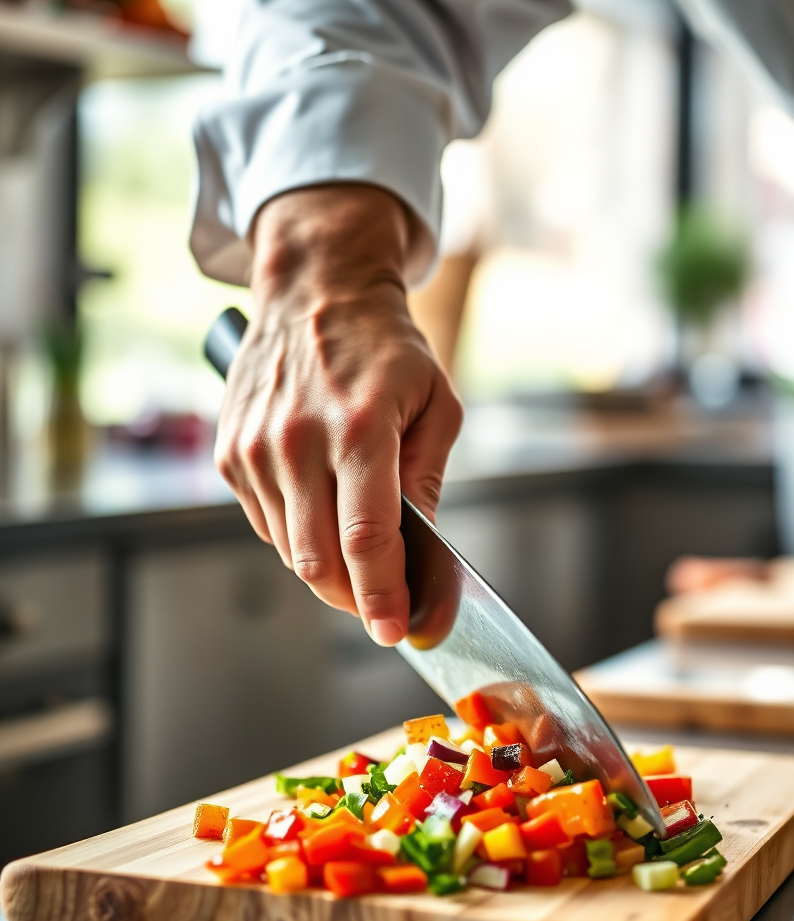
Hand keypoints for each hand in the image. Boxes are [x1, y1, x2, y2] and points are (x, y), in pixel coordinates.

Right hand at [214, 184, 462, 645]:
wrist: (315, 292)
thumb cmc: (385, 349)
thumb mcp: (436, 404)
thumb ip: (428, 477)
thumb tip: (423, 545)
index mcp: (360, 430)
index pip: (367, 539)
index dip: (382, 595)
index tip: (395, 628)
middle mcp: (298, 442)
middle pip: (319, 562)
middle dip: (355, 600)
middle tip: (381, 607)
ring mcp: (255, 449)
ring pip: (290, 552)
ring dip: (328, 571)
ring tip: (359, 556)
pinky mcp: (231, 453)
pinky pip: (266, 525)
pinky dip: (298, 538)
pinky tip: (323, 515)